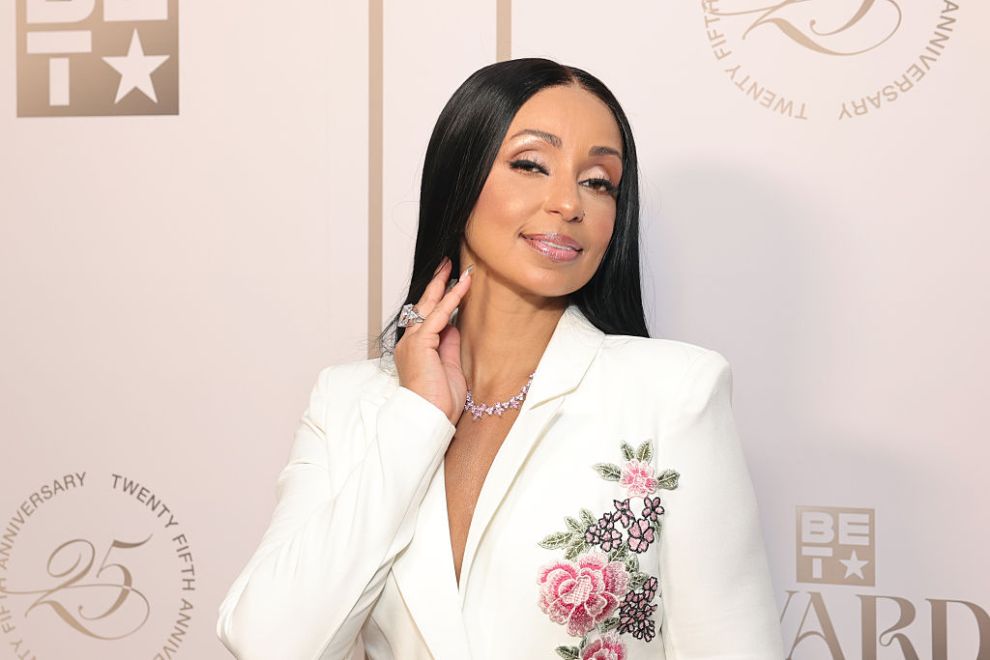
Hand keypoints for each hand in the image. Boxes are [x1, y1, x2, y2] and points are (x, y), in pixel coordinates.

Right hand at [393, 257, 471, 425]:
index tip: (451, 283)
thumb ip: (450, 345)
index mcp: (416, 350)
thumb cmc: (440, 402)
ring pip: (429, 306)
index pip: (427, 318)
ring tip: (455, 267)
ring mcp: (413, 342)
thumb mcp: (450, 368)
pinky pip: (438, 315)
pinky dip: (451, 299)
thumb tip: (455, 326)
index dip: (440, 300)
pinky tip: (462, 286)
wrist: (431, 418)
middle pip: (423, 306)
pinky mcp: (421, 343)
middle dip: (436, 284)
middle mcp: (410, 343)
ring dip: (444, 285)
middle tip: (446, 265)